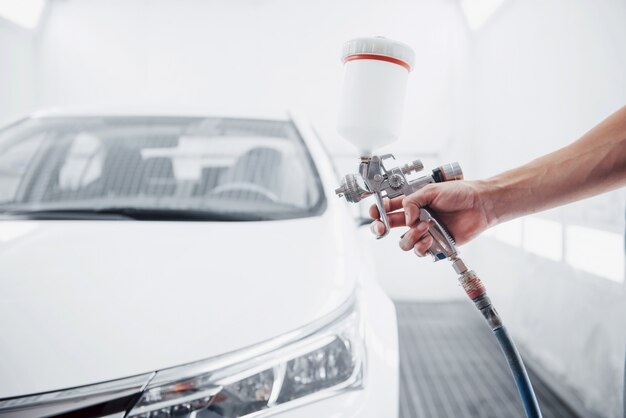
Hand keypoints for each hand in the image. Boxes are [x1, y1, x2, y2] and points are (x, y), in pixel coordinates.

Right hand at [369, 180, 494, 255]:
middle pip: (389, 227)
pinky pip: (420, 251)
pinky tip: (429, 238)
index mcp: (412, 203)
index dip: (378, 211)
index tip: (376, 212)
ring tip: (424, 227)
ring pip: (404, 242)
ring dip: (410, 236)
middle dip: (381, 228)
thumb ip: (412, 202)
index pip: (389, 208)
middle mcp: (415, 218)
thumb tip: (405, 218)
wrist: (479, 205)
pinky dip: (421, 246)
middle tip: (381, 227)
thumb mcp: (430, 190)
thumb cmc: (459, 193)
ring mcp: (424, 232)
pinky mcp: (435, 244)